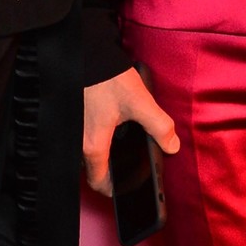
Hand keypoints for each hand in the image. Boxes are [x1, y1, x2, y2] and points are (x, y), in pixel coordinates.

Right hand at [82, 67, 180, 195]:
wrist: (86, 54)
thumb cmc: (108, 79)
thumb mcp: (141, 103)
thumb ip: (160, 127)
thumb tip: (171, 146)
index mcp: (93, 144)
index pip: (98, 181)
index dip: (113, 190)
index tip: (124, 190)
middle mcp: (78, 141)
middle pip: (93, 168)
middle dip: (110, 172)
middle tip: (128, 169)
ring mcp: (74, 129)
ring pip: (87, 152)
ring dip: (103, 154)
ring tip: (122, 146)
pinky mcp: (73, 116)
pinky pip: (84, 136)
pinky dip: (97, 138)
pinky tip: (113, 125)